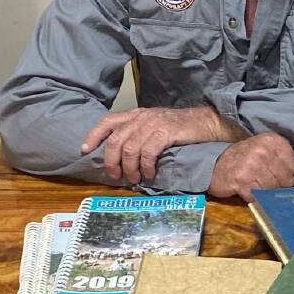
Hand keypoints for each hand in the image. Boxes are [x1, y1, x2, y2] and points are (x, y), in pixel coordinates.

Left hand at [80, 106, 246, 183]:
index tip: (85, 150)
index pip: (108, 122)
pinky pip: (147, 152)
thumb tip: (121, 154)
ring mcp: (154, 124)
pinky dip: (145, 166)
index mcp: (137, 114)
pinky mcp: (165, 132)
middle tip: (115, 176)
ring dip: (129, 168)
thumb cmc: (182, 128)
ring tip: (134, 179)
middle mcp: (142, 117)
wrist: (207, 122)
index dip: (94, 136)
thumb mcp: (156, 126)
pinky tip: (149, 173)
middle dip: (111, 161)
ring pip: (129, 149)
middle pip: (115, 140)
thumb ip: (139, 134)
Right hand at [207, 133, 293, 200]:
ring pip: (273, 190)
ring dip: (265, 192)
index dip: (287, 174)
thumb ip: (292, 161)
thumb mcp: (269, 152)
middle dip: (276, 184)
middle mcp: (263, 151)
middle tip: (263, 179)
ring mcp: (252, 166)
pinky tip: (249, 190)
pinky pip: (259, 196)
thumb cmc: (245, 158)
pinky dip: (256, 197)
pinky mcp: (242, 182)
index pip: (293, 166)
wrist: (215, 164)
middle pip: (285, 180)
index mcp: (273, 141)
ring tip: (256, 184)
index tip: (275, 172)